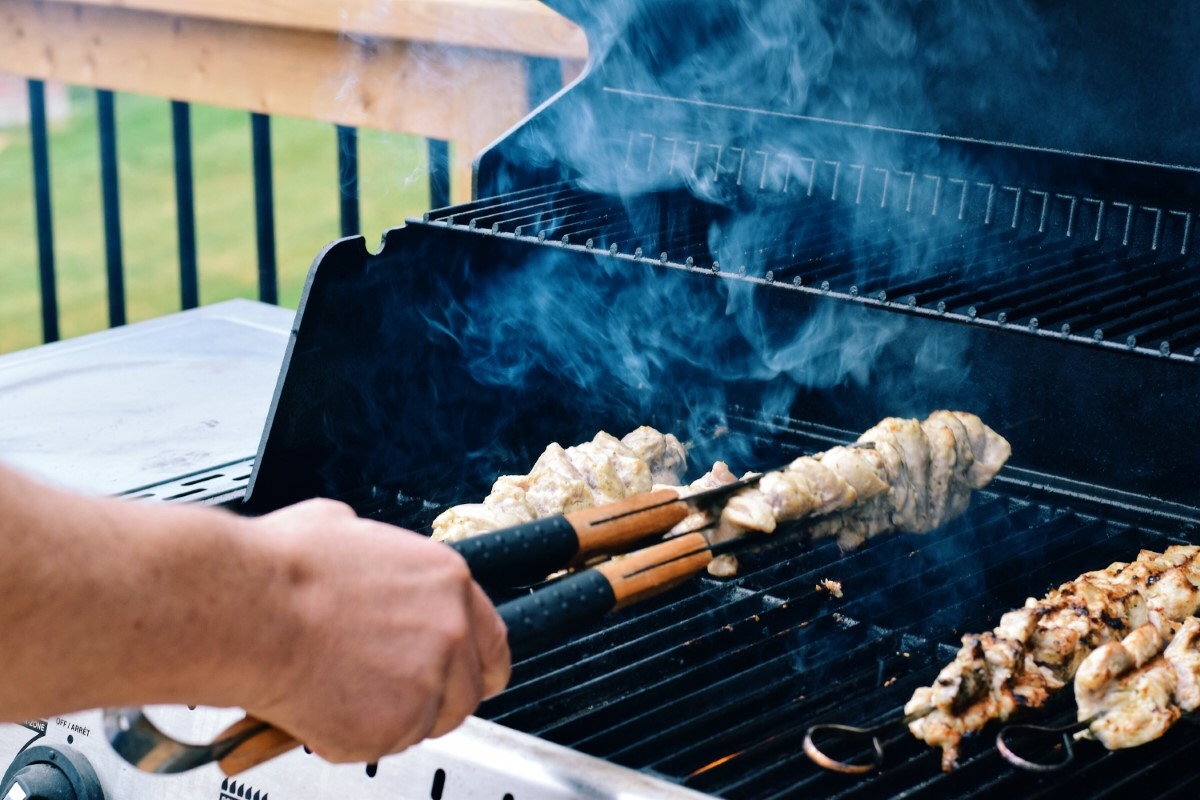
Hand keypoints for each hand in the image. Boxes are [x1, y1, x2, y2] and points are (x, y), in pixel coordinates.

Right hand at [237, 499, 509, 762]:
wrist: (246, 608)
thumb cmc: (281, 568)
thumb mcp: (346, 528)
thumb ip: (379, 557)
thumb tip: (364, 555)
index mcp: (447, 580)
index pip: (493, 641)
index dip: (474, 665)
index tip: (464, 678)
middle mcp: (451, 631)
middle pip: (465, 691)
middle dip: (429, 697)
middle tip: (382, 691)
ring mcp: (427, 682)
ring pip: (424, 724)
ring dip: (390, 718)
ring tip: (339, 690)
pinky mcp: (394, 725)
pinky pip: (382, 745)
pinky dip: (351, 737)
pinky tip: (320, 704)